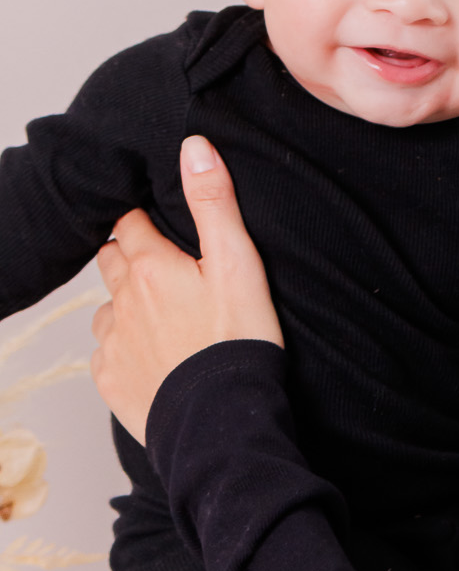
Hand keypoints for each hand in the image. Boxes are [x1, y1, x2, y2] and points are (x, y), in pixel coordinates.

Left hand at [90, 135, 283, 442]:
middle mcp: (122, 300)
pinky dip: (124, 350)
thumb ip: (215, 204)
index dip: (143, 221)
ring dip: (126, 306)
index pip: (129, 225)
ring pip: (107, 308)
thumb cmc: (238, 344)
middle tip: (164, 270)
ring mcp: (113, 342)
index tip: (160, 228)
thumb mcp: (240, 265)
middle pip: (111, 262)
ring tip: (162, 320)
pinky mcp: (111, 380)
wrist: (222, 422)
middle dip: (130, 258)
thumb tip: (194, 148)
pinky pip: (107, 354)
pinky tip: (154, 359)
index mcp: (151, 267)